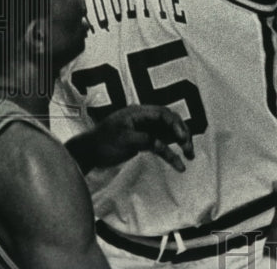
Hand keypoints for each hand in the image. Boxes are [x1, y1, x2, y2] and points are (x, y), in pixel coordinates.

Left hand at [74, 105, 193, 172]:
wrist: (87, 153)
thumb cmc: (102, 143)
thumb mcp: (123, 140)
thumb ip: (144, 139)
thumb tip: (161, 144)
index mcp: (139, 112)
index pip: (164, 114)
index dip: (176, 124)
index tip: (182, 138)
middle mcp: (145, 119)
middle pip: (170, 122)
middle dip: (182, 133)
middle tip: (188, 148)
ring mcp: (146, 130)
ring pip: (169, 134)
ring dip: (180, 143)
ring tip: (189, 156)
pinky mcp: (145, 141)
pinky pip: (162, 146)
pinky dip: (170, 154)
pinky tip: (178, 164)